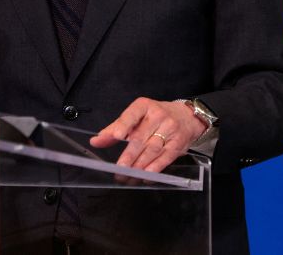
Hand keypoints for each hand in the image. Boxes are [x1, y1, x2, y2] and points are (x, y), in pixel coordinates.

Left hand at [89, 97, 207, 172]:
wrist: (187, 117)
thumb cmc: (156, 116)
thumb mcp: (137, 116)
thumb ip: (115, 128)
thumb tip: (96, 141)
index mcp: (144, 106)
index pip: (132, 115)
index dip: (124, 125)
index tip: (116, 136)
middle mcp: (158, 116)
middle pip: (141, 137)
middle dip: (129, 155)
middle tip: (120, 168)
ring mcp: (170, 129)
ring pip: (152, 149)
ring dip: (140, 165)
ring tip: (128, 175)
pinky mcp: (178, 143)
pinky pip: (166, 157)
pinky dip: (155, 168)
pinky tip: (146, 175)